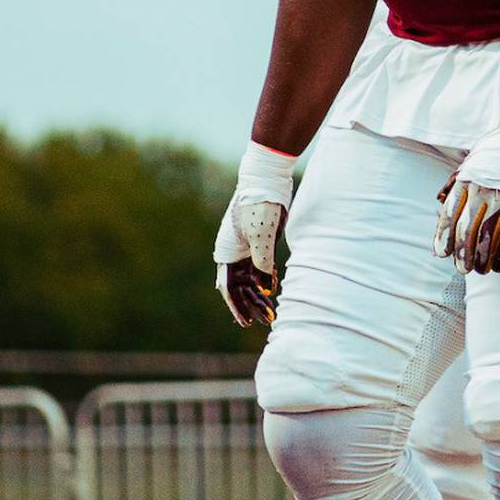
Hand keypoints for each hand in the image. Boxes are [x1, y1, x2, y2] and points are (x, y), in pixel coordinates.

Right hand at [213, 143, 296, 329]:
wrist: (266, 177)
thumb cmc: (260, 204)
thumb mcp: (262, 237)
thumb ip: (262, 264)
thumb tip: (264, 287)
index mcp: (227, 252)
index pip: (229, 288)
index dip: (237, 307)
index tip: (246, 322)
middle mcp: (233, 252)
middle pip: (239, 286)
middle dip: (251, 304)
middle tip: (266, 320)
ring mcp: (244, 246)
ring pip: (249, 278)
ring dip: (258, 294)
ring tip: (271, 310)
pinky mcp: (257, 240)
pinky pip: (258, 266)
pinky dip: (264, 279)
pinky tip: (272, 290)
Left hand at [433, 84, 499, 274]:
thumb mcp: (474, 157)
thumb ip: (456, 180)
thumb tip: (439, 198)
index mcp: (467, 179)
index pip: (449, 213)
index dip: (443, 236)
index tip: (441, 254)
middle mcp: (482, 189)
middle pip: (465, 229)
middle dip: (461, 253)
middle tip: (461, 269)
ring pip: (487, 236)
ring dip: (481, 258)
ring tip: (479, 271)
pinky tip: (499, 265)